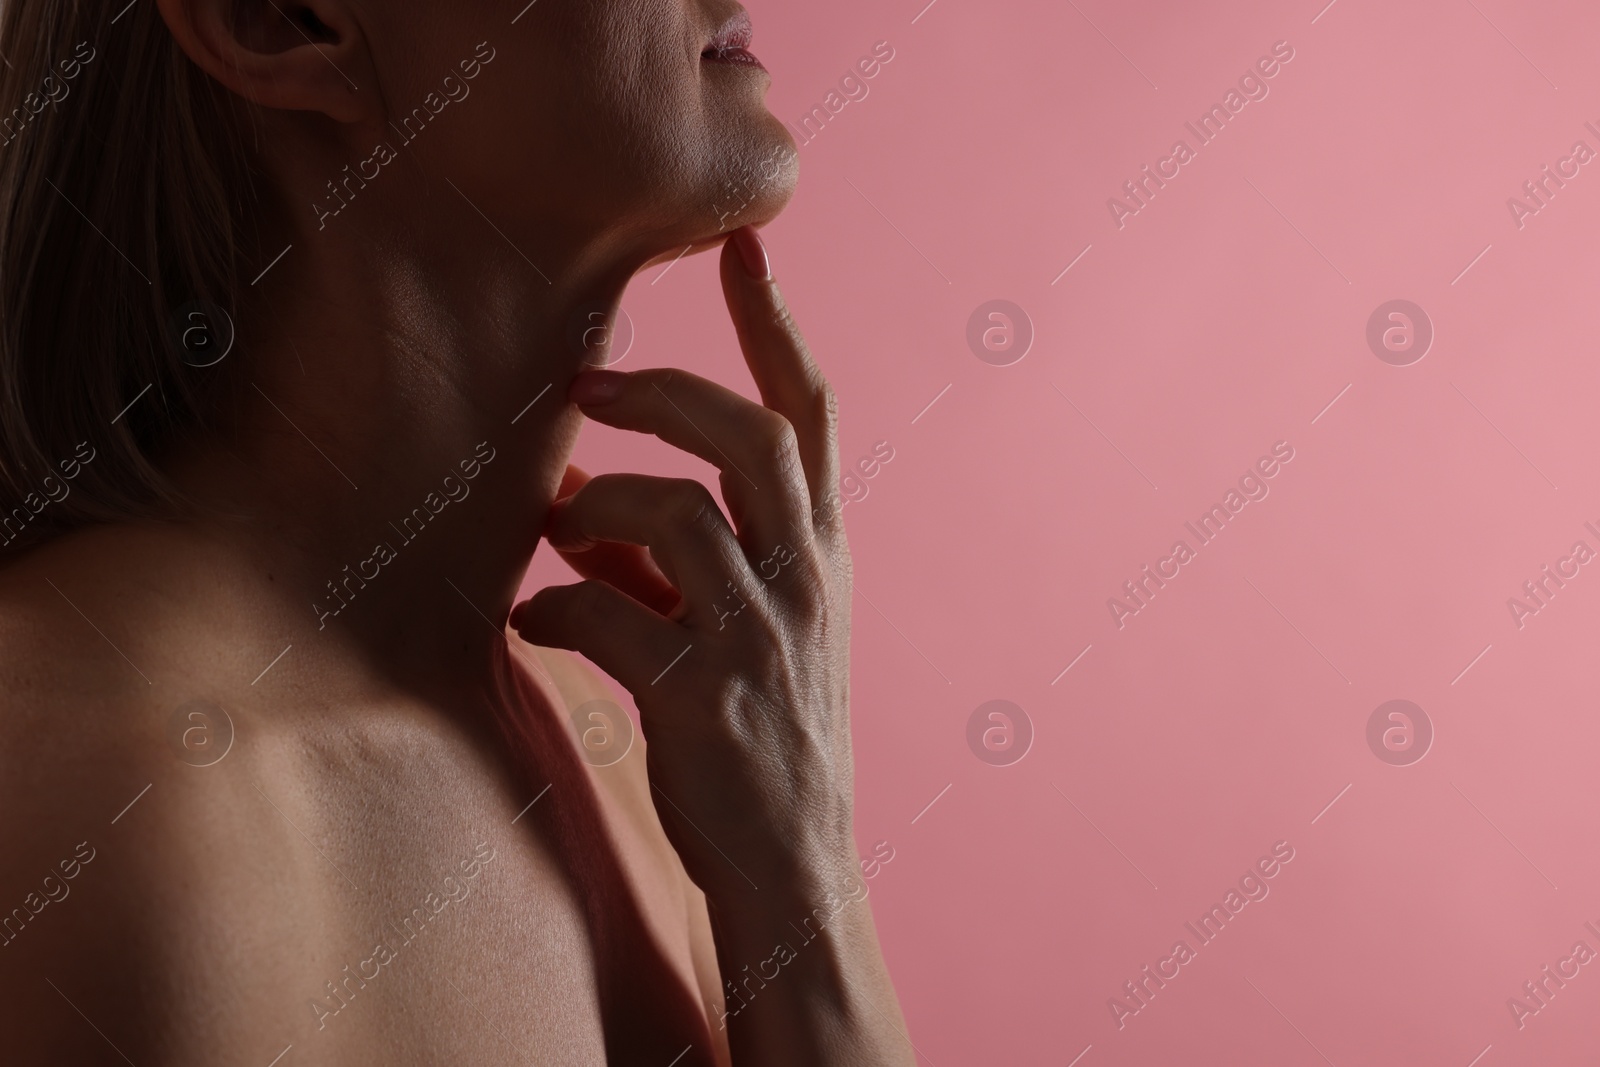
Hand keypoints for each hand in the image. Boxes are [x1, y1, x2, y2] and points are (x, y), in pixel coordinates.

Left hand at [511, 225, 854, 902]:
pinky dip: (556, 607)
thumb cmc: (762, 732)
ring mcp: (760, 640)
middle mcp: (805, 581)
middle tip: (590, 386)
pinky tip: (537, 626)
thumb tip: (571, 492)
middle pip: (748, 437)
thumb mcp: (744, 628)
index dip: (775, 324)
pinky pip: (606, 616)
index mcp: (821, 552)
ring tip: (555, 529)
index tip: (743, 244)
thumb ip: (671, 556)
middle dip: (662, 392)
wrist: (792, 869)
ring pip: (675, 515)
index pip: (812, 413)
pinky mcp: (702, 702)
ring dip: (596, 506)